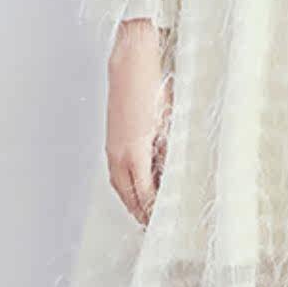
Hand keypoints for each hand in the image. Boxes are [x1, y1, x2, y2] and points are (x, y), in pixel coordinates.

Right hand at [105, 19, 172, 226]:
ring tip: (142, 212)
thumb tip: (176, 171)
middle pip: (128, 194)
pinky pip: (115, 170)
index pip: (145, 193)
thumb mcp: (171, 121)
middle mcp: (119, 153)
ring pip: (118, 184)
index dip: (154, 210)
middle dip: (140, 212)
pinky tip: (133, 185)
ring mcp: (112, 146)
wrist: (130, 60)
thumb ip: (171, 150)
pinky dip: (124, 184)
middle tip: (152, 226)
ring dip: (130, 200)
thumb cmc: (153, 85)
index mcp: (135, 152)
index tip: (164, 221)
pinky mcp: (112, 138)